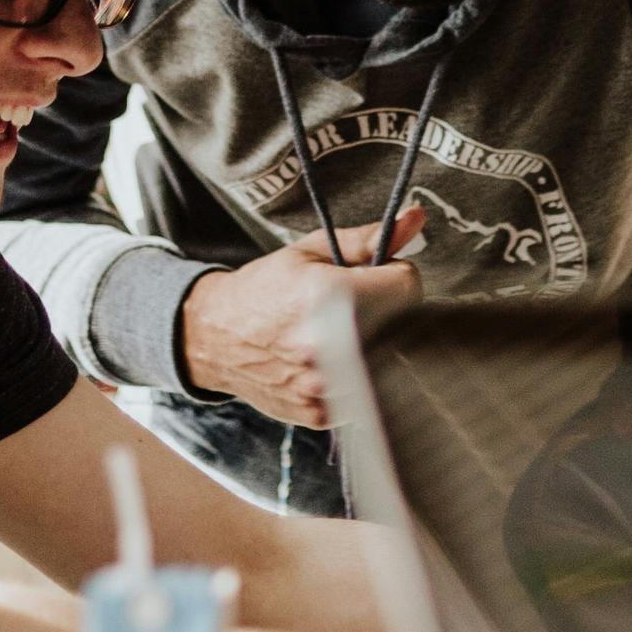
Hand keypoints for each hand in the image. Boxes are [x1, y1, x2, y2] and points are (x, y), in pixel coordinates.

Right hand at [181, 208, 426, 427]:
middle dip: (384, 312)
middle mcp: (328, 345)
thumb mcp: (310, 252)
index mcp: (328, 297)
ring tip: (336, 334)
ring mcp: (324, 385)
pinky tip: (326, 362)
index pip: (408, 286)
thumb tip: (415, 218)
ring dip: (371, 346)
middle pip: (401, 325)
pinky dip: (353, 376)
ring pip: (386, 361)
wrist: (215, 337)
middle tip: (350, 307)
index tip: (373, 278)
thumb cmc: (263, 290)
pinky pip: (364, 391)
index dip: (392, 277)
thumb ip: (367, 239)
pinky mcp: (321, 413)